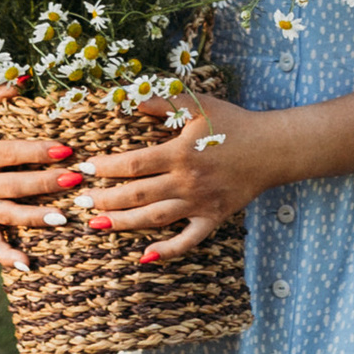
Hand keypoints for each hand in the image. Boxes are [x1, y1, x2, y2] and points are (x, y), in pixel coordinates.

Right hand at [0, 82, 83, 270]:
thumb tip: (26, 78)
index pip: (12, 153)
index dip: (38, 151)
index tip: (66, 148)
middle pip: (15, 186)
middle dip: (45, 184)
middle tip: (75, 179)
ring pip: (8, 216)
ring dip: (34, 219)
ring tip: (62, 219)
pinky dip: (6, 256)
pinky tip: (28, 266)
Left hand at [75, 92, 275, 260]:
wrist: (272, 148)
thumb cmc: (233, 123)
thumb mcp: (198, 104)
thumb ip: (163, 101)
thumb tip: (130, 98)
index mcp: (180, 153)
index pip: (133, 164)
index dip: (106, 168)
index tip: (87, 169)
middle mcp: (187, 181)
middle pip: (137, 195)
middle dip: (105, 199)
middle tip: (82, 202)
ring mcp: (200, 204)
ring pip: (154, 219)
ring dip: (123, 223)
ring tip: (98, 224)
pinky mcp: (213, 218)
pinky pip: (188, 240)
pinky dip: (167, 250)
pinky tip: (145, 256)